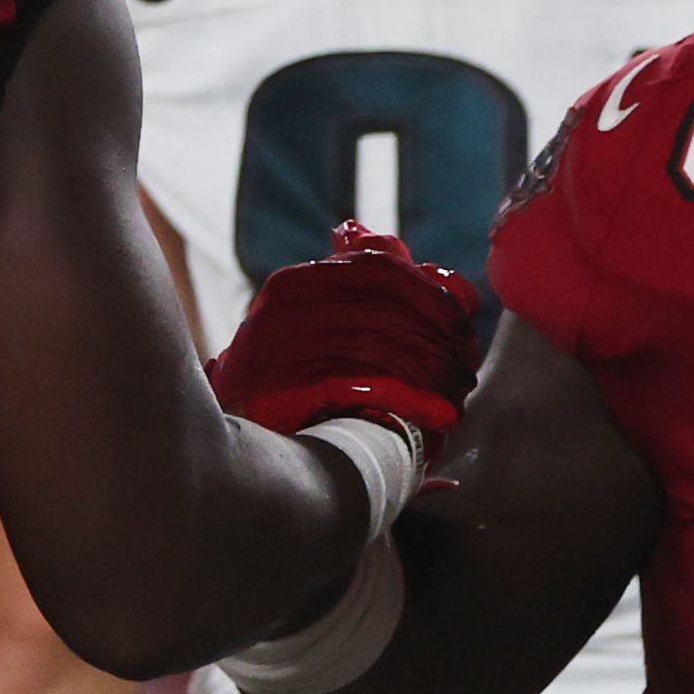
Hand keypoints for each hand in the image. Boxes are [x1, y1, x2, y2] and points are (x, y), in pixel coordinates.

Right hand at [209, 220, 481, 443]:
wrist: (228, 444)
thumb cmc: (287, 385)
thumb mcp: (313, 325)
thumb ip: (357, 286)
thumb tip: (398, 249)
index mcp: (296, 284)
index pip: (382, 269)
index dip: (433, 297)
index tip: (463, 326)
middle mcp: (287, 309)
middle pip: (392, 312)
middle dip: (441, 343)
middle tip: (464, 372)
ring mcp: (284, 350)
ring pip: (387, 351)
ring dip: (434, 377)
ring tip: (455, 400)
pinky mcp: (290, 393)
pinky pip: (370, 387)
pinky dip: (414, 402)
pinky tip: (440, 415)